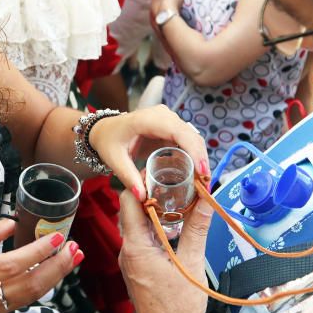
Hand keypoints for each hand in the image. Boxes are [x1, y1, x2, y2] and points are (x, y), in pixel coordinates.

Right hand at [0, 219, 81, 312]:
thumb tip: (14, 223)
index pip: (13, 265)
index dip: (38, 252)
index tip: (58, 238)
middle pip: (30, 284)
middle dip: (57, 267)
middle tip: (75, 249)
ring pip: (33, 295)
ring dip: (56, 277)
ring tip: (72, 259)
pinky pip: (25, 300)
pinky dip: (43, 285)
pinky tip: (53, 272)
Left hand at [87, 105, 208, 200]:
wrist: (106, 130)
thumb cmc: (109, 141)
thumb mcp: (114, 160)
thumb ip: (128, 177)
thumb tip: (142, 197)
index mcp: (147, 119)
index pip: (177, 131)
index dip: (193, 149)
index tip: (201, 171)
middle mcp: (162, 115)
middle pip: (190, 135)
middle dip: (201, 159)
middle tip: (206, 184)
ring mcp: (169, 120)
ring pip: (193, 138)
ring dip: (200, 159)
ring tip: (204, 182)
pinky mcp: (172, 128)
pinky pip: (188, 141)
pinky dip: (194, 157)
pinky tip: (196, 174)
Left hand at [118, 189, 210, 312]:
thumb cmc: (178, 311)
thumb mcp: (193, 263)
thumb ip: (197, 229)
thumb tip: (207, 201)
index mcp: (135, 247)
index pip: (128, 200)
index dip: (143, 182)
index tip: (163, 173)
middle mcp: (128, 252)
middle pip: (132, 210)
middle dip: (152, 194)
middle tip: (175, 182)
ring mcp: (131, 262)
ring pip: (137, 225)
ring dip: (155, 211)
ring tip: (178, 200)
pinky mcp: (138, 270)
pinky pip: (142, 240)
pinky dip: (156, 228)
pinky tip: (175, 227)